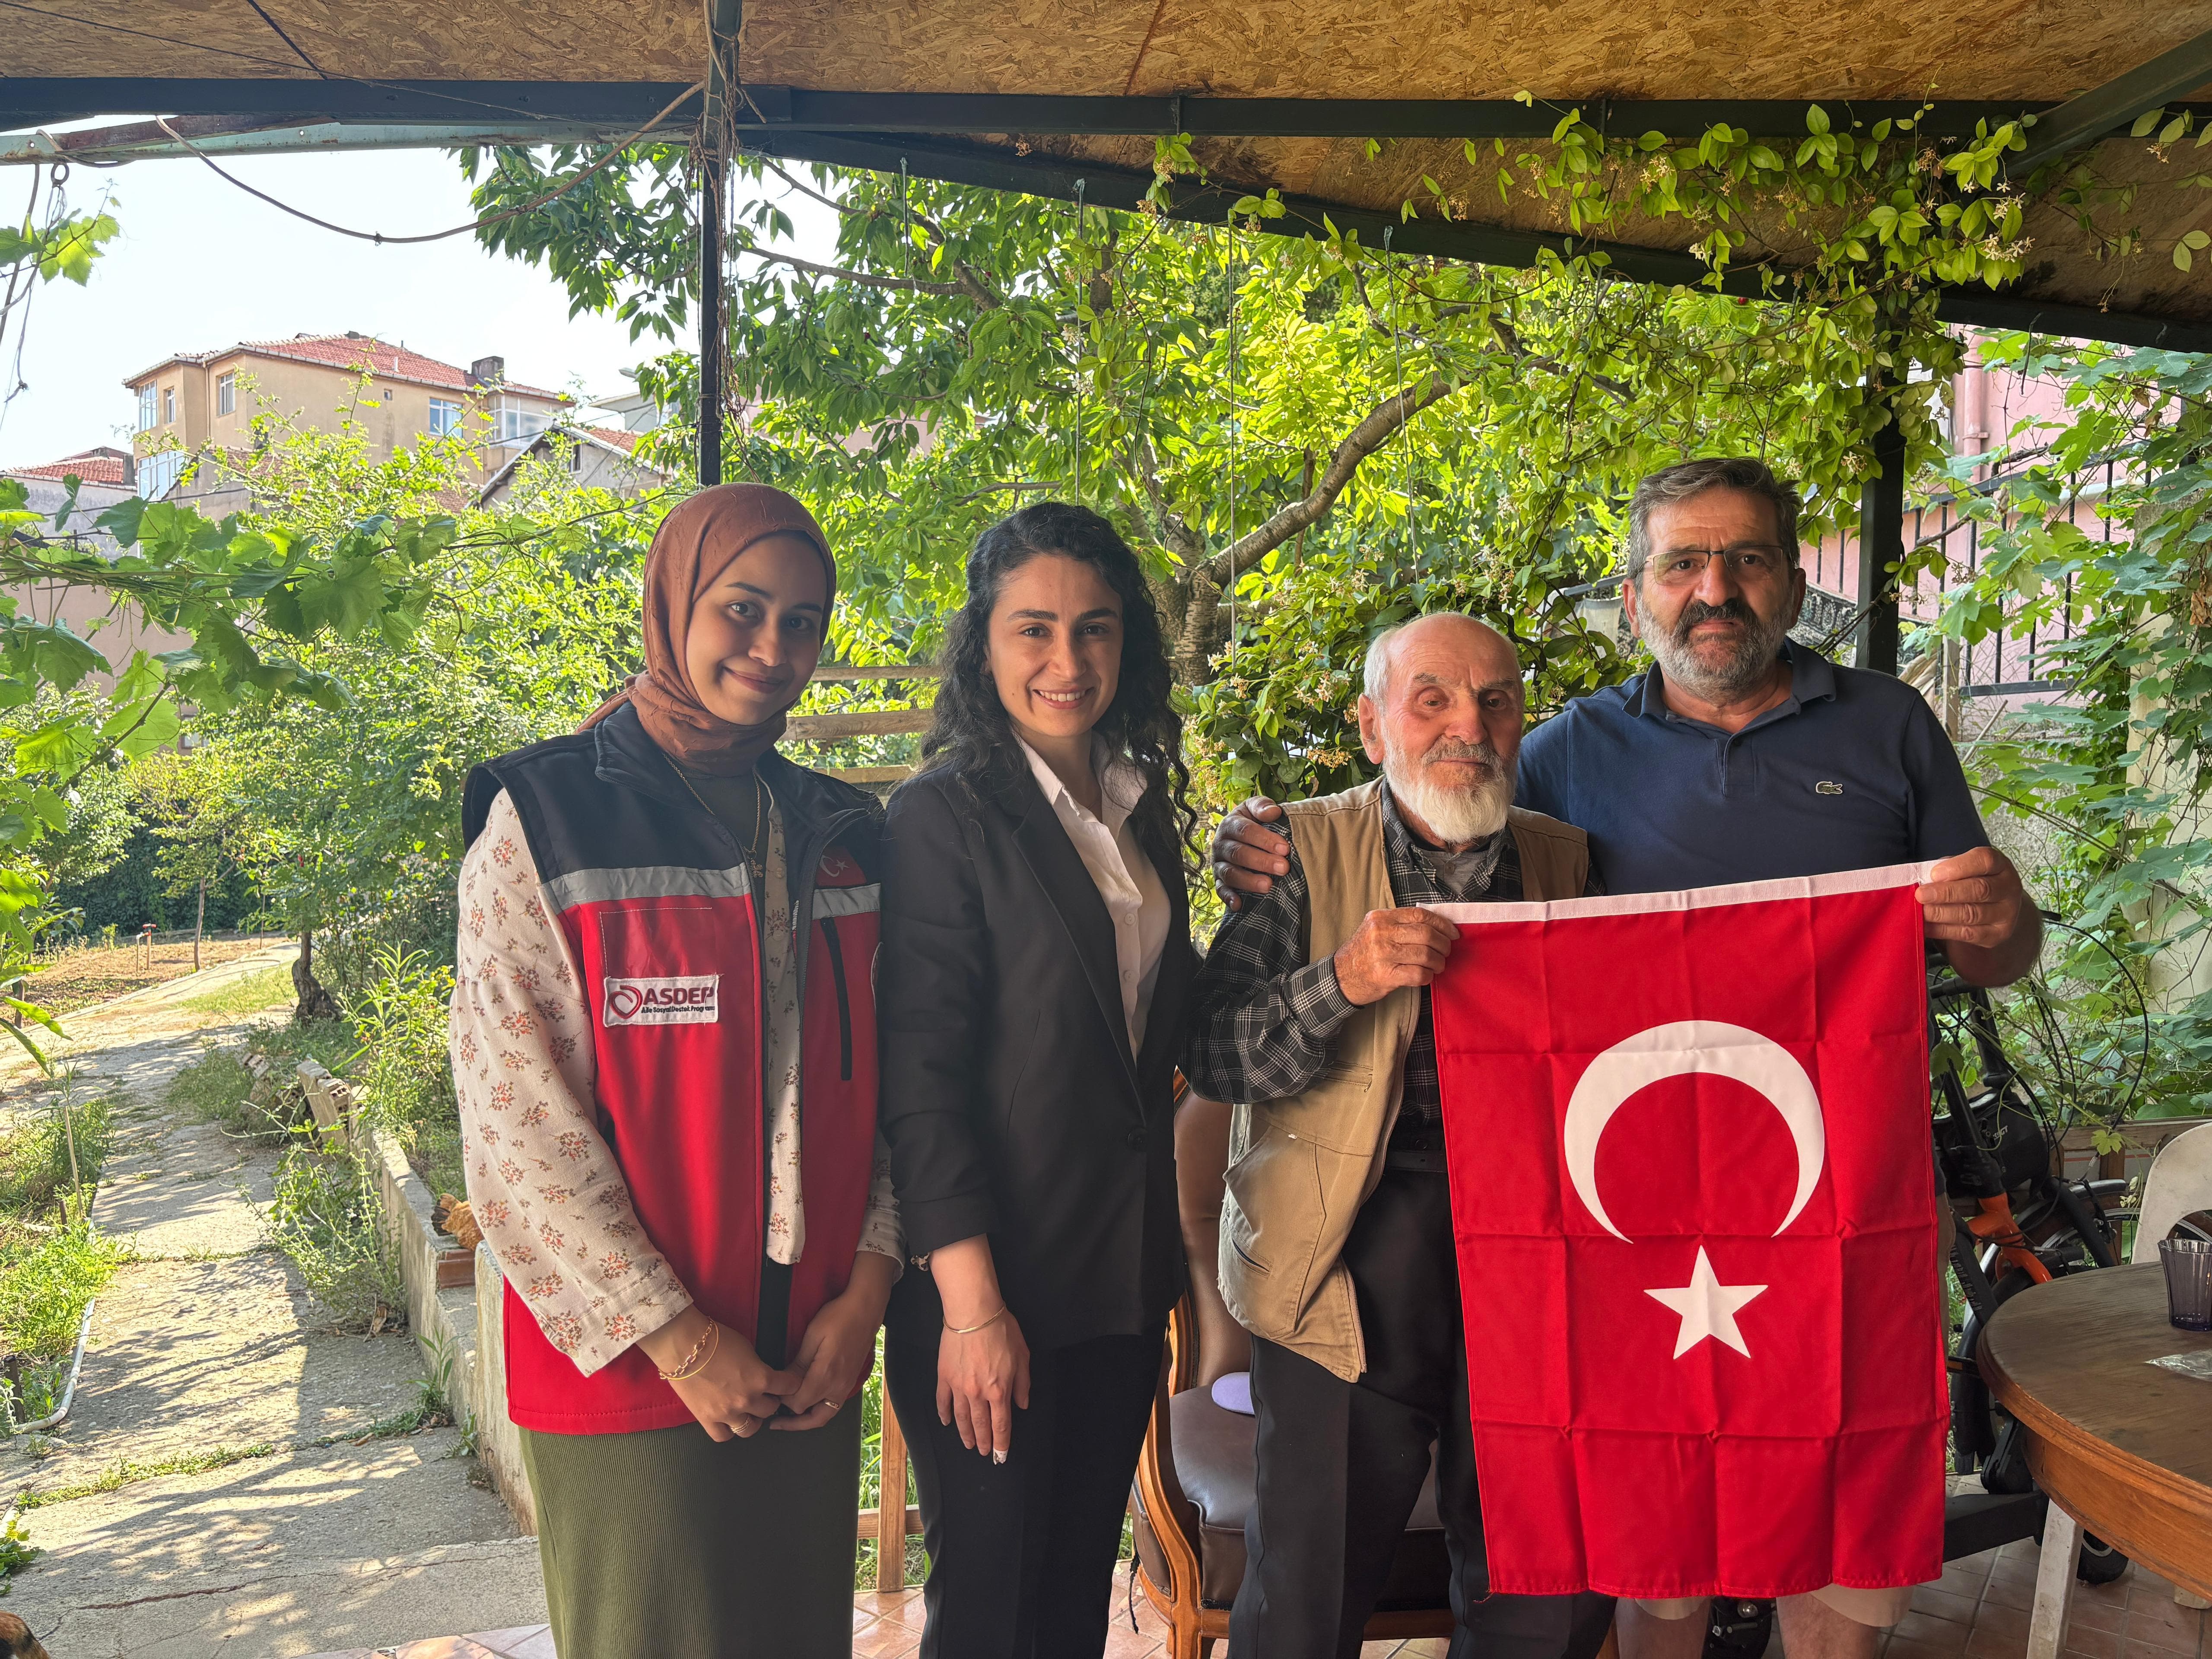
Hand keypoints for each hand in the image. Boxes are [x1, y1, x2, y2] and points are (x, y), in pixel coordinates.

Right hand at [638, 1305, 795, 1440]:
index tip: (787, 1382)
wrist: (684, 1345)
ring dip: (752, 1419)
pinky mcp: (707, 1419)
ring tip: (748, 1411)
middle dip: (769, 1400)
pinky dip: (728, 1430)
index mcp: (761, 1378)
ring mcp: (727, 1413)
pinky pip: (723, 1436)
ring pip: (750, 1428)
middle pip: (770, 1409)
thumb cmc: (716, 1339)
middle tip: (763, 1394)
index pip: (789, 1387)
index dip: (789, 1384)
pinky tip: (728, 1421)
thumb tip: (761, 1375)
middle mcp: (747, 1399)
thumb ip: (758, 1367)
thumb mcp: (747, 1348)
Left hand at [771, 1252, 896, 1431]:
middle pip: (813, 1418)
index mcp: (825, 1376)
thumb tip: (784, 1384)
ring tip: (789, 1419)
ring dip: (807, 1420)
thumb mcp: (813, 1337)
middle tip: (774, 1422)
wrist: (865, 1309)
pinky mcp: (850, 1381)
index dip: (783, 1402)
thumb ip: (799, 1364)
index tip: (772, 1393)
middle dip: (793, 1422)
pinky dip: (819, 1411)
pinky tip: (808, 1404)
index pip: (799, 1404)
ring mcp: (846, 1386)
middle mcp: (838, 1387)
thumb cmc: (837, 1318)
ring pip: (825, 1415)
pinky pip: (833, 1406)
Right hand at [936, 1309, 1031, 1462]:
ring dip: (965, 1433)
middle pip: (980, 1424)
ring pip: (962, 1417)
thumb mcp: (1022, 1356)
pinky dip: (944, 1414)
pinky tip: (946, 1422)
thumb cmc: (1001, 1331)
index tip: (1000, 1455)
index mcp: (999, 1390)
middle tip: (984, 1452)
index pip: (1001, 1424)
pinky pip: (943, 1400)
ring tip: (968, 1444)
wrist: (973, 1313)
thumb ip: (1022, 1384)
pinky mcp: (944, 1376)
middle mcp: (978, 1393)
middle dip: (984, 1441)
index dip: (1001, 1442)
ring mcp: (959, 1386)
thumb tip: (1022, 1405)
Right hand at [1211, 796, 1291, 909]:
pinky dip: (1228, 897)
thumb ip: (1262, 806)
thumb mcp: (1256, 809)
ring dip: (1248, 880)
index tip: (1284, 848)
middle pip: (1238, 853)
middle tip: (1283, 868)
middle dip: (1261, 861)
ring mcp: (1218, 863)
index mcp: (1230, 824)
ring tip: (1268, 886)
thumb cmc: (1254, 822)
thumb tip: (1273, 811)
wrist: (1240, 837)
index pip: (1244, 830)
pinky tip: (1239, 904)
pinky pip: (1220, 890)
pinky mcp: (1218, 880)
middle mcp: (1220, 844)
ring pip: (1229, 873)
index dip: (1264, 839)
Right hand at [1331, 906, 1460, 1005]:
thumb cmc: (1363, 953)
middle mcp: (1381, 933)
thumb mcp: (1376, 929)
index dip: (1442, 924)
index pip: (1420, 914)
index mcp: (1381, 918)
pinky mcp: (1385, 975)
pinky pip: (1418, 973)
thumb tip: (1437, 926)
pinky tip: (1426, 976)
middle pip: (1426, 933)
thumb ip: (1401, 924)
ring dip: (1438, 962)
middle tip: (1446, 951)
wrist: (1341, 977)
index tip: (1453, 933)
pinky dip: (1428, 976)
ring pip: (1425, 954)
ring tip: (1437, 965)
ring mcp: (1382, 954)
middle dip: (1443, 944)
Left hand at [1919, 845, 2040, 986]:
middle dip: (1946, 892)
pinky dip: (1942, 930)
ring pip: (1972, 913)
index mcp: (2000, 865)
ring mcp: (2006, 913)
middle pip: (1979, 889)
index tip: (1934, 874)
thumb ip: (1947, 871)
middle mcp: (2009, 888)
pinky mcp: (1997, 934)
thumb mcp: (1962, 869)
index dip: (1959, 866)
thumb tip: (1922, 880)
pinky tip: (1926, 926)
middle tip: (1921, 895)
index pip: (1985, 860)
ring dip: (1942, 913)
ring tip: (1921, 911)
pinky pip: (1967, 933)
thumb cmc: (1970, 881)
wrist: (1994, 908)